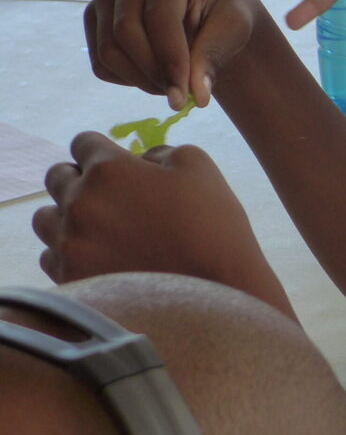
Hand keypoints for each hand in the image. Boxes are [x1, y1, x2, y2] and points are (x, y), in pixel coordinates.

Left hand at [32, 132, 283, 306]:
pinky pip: (50, 256)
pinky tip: (97, 256)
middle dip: (80, 179)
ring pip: (44, 218)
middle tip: (110, 195)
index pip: (84, 142)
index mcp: (110, 170)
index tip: (117, 163)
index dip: (102, 149)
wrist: (213, 292)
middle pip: (56, 176)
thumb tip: (139, 161)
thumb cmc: (212, 224)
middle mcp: (80, 203)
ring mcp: (69, 244)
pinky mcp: (69, 279)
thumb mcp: (199, 166)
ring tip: (97, 228)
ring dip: (67, 215)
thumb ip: (160, 152)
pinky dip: (68, 251)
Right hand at [85, 0, 262, 109]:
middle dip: (154, 73)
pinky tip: (156, 76)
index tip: (185, 98)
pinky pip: (100, 63)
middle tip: (180, 97)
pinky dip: (128, 80)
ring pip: (108, 51)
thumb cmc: (226, 13)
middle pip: (125, 34)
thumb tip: (197, 96)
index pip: (159, 18)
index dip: (171, 61)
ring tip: (173, 87)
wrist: (209, 10)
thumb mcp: (234, 27)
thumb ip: (214, 56)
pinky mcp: (94, 16)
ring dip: (141, 81)